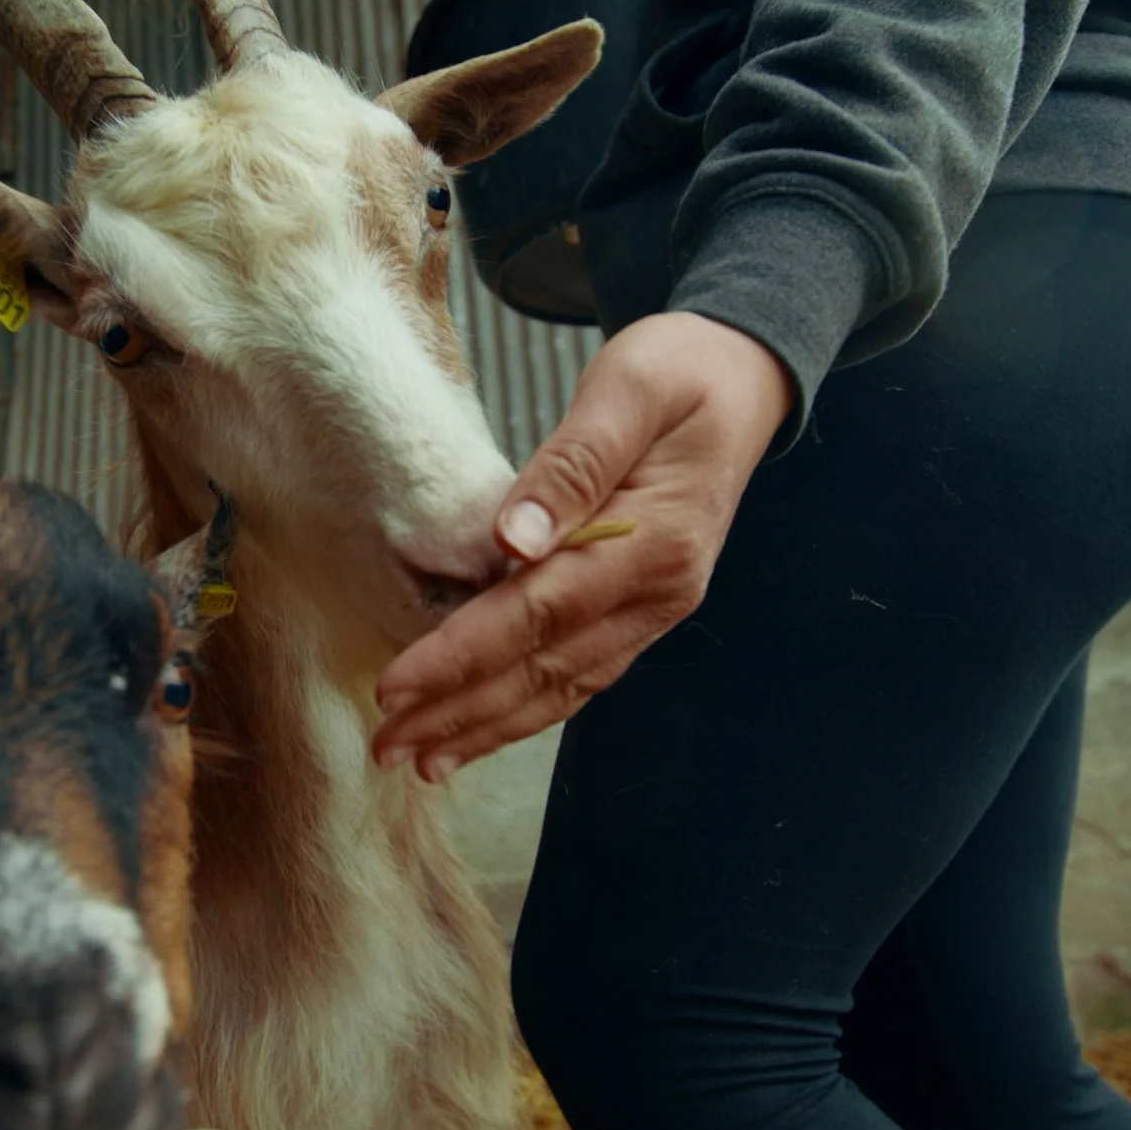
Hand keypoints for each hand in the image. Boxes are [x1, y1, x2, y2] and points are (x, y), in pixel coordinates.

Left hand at [372, 312, 794, 780]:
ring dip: (488, 727)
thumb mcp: (629, 388)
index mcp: (656, 543)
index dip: (462, 655)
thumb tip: (513, 539)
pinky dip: (525, 710)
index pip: (539, 613)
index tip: (395, 687)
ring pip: (562, 686)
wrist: (744, 376)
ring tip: (421, 759)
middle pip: (545, 669)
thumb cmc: (680, 370)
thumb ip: (572, 464)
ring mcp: (655, 608)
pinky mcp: (641, 608)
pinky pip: (578, 674)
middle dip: (459, 713)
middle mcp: (659, 593)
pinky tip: (479, 730)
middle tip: (385, 746)